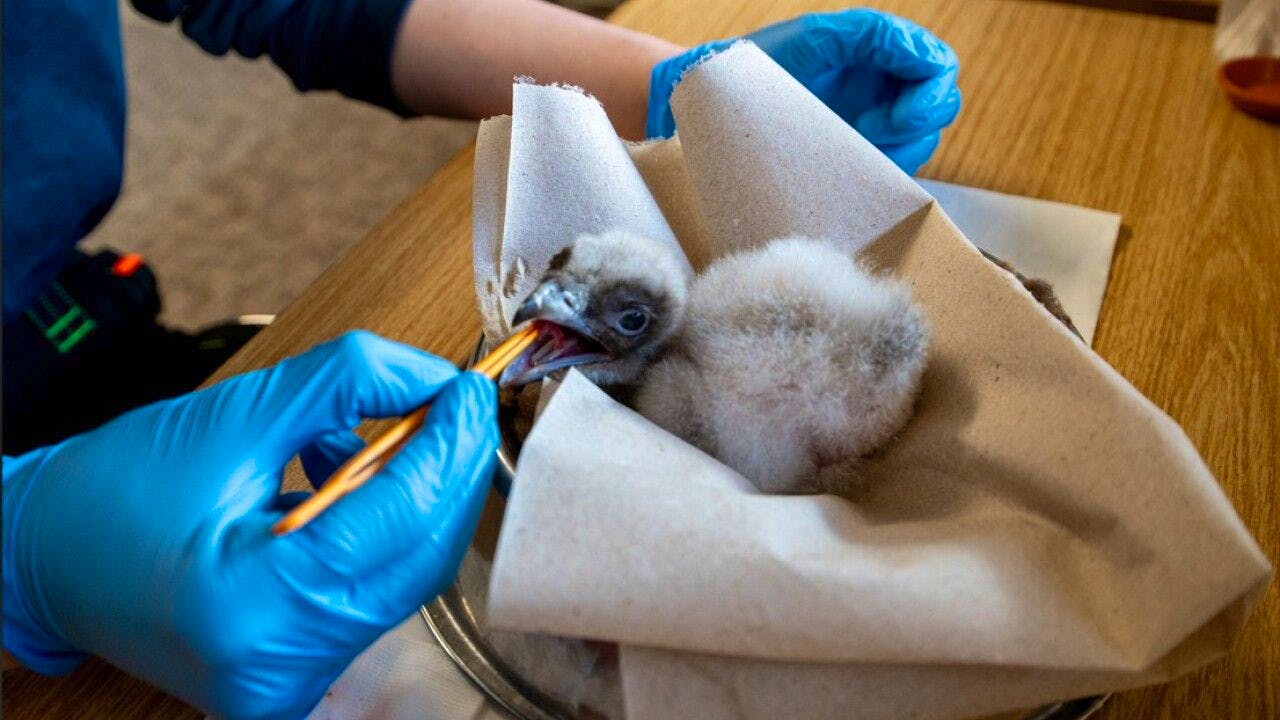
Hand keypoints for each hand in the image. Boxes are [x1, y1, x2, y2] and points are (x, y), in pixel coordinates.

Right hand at [2, 331, 497, 718]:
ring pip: (403, 577)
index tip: (471, 392)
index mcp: (251, 605)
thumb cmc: (115, 491)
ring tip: (390, 434)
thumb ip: (349, 384)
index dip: (448, 447)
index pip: (397, 520)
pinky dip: (381, 531)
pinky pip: (371, 593)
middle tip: (461, 407)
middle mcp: (277, 665)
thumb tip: (437, 381)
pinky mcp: (293, 674)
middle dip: (450, 474)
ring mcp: (286, 683)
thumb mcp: (239, 414)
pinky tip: (352, 479)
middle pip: (419, 559)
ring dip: (416, 499)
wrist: (43, 557)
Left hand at [647, 9, 960, 173]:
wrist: (712, 110)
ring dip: (893, 151)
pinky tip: (839, 166)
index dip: (931, 92)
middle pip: (938, 107)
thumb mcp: (813, 40)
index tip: (901, 116)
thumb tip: (923, 54)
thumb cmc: (758, 68)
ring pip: (918, 144)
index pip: (936, 65)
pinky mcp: (852, 159)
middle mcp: (880, 87)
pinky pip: (886, 172)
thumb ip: (870, 35)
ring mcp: (870, 124)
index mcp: (876, 51)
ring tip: (845, 145)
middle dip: (915, 125)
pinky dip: (874, 174)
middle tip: (869, 133)